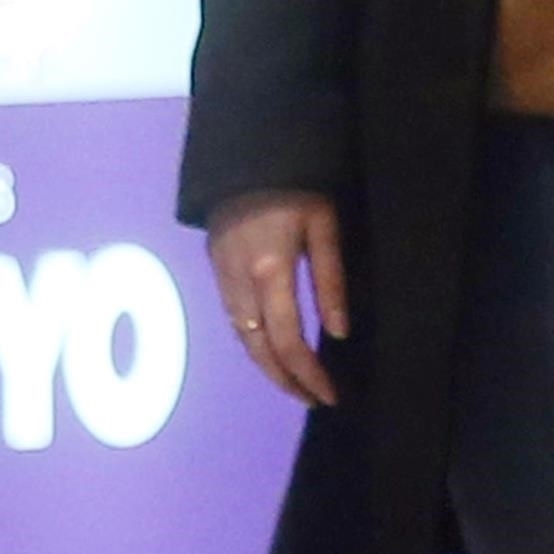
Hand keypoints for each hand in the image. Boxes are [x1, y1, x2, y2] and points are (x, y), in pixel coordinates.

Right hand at [206, 193, 346, 407]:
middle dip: (286, 380)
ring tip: (296, 383)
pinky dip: (252, 343)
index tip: (329, 394)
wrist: (244, 154)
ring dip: (267, 366)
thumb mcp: (325, 226)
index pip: (288, 341)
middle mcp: (239, 281)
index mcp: (270, 271)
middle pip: (259, 349)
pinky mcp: (216, 267)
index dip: (308, 373)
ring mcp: (222, 276)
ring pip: (241, 338)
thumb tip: (337, 332)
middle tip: (313, 399)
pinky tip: (270, 350)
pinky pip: (233, 319)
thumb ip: (330, 280)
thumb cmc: (295, 185)